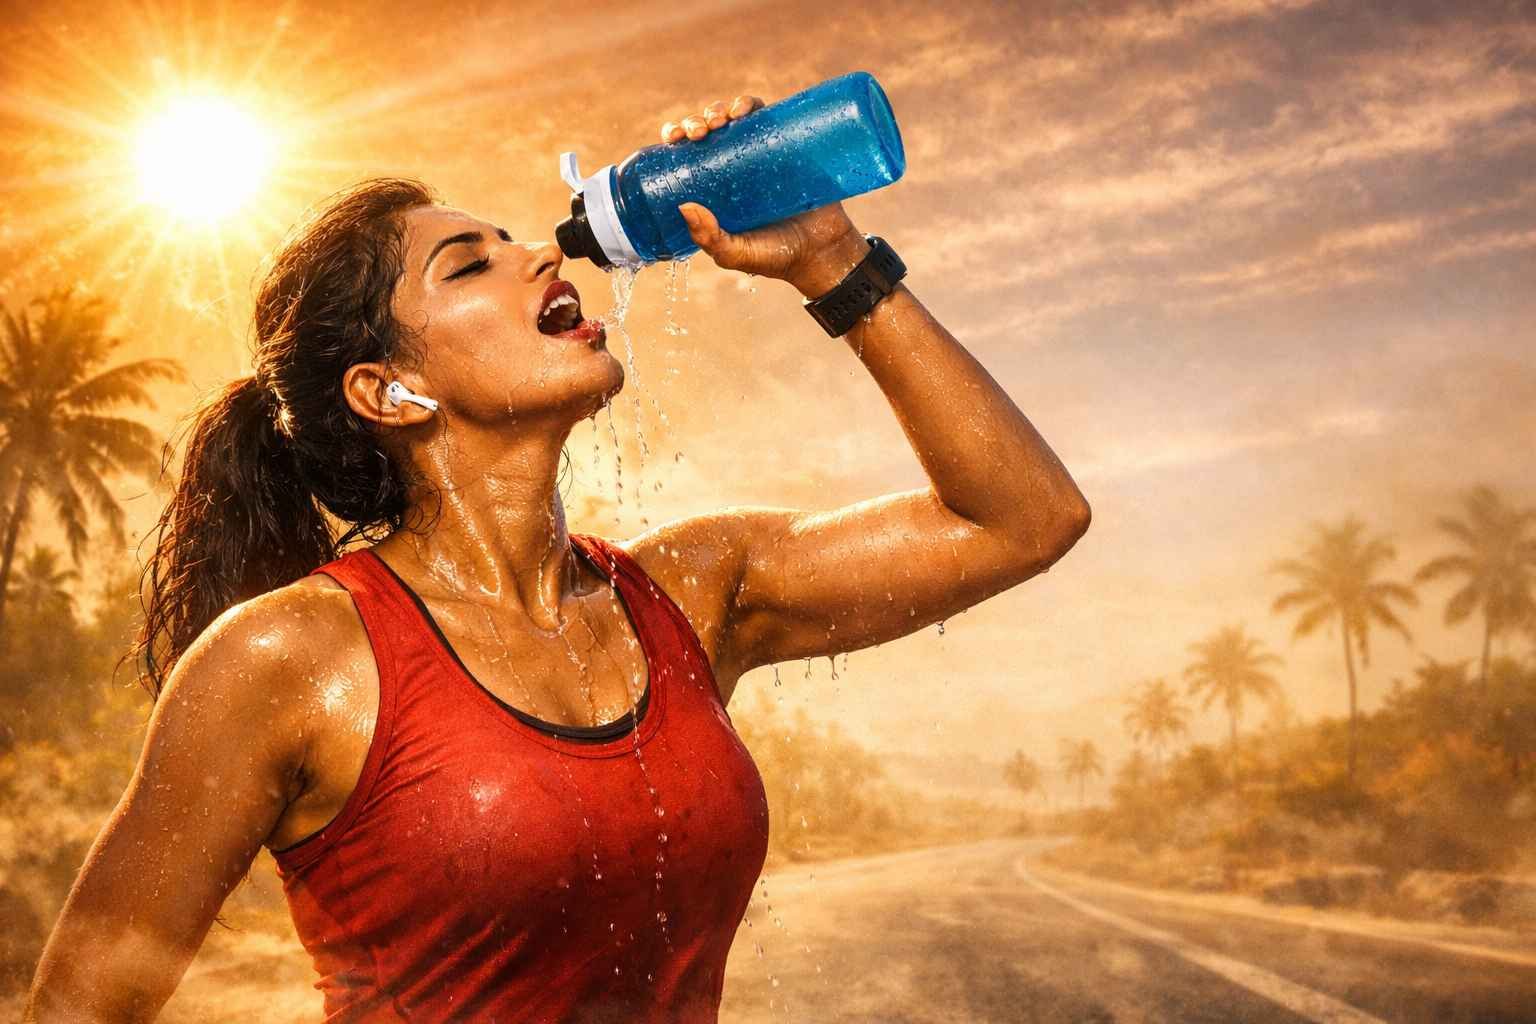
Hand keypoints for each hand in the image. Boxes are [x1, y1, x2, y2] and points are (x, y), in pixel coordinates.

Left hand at [660, 95, 868, 296]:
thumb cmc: (776, 256)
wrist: (823, 250)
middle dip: (697, 121)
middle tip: (701, 132)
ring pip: (733, 118)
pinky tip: (744, 110)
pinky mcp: (786, 145)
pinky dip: (752, 105)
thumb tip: (684, 206)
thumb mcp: (736, 253)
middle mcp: (734, 166)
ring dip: (721, 109)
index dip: (676, 137)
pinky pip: (766, 116)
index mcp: (713, 188)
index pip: (686, 154)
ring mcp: (761, 153)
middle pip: (707, 131)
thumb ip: (710, 238)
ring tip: (723, 119)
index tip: (675, 139)